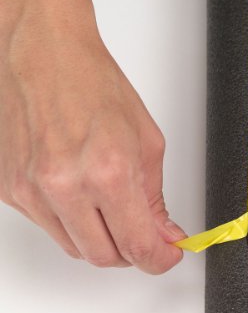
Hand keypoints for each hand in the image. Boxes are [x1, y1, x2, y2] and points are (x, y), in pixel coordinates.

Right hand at [0, 0, 184, 273]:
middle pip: (105, 257)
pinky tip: (82, 194)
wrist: (43, 53)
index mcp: (107, 171)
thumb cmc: (93, 84)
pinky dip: (73, 222)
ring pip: (76, 247)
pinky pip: (50, 227)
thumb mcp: (146, 141)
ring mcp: (31, 191)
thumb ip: (154, 197)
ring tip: (113, 209)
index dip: (158, 260)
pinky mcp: (10, 191)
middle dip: (132, 253)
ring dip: (102, 239)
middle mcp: (64, 186)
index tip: (166, 256)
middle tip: (146, 235)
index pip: (137, 246)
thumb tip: (163, 234)